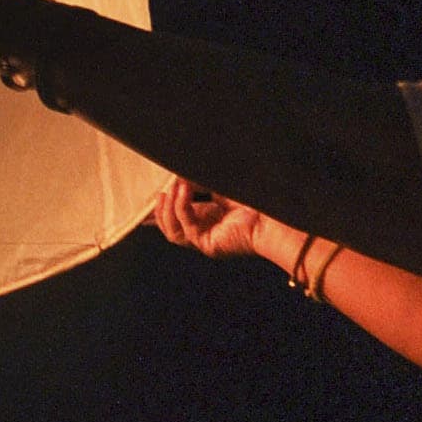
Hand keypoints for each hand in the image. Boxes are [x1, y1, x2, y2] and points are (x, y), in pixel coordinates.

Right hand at [151, 176, 270, 262]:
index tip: (147, 198)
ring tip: (170, 190)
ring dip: (168, 210)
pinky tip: (183, 191)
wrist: (274, 217)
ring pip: (172, 231)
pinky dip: (181, 208)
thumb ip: (197, 182)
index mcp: (207, 218)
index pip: (176, 216)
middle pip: (168, 227)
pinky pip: (185, 228)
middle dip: (159, 210)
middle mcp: (204, 231)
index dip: (159, 209)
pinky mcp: (208, 244)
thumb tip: (176, 177)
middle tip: (159, 192)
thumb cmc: (254, 200)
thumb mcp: (219, 185)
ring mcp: (204, 240)